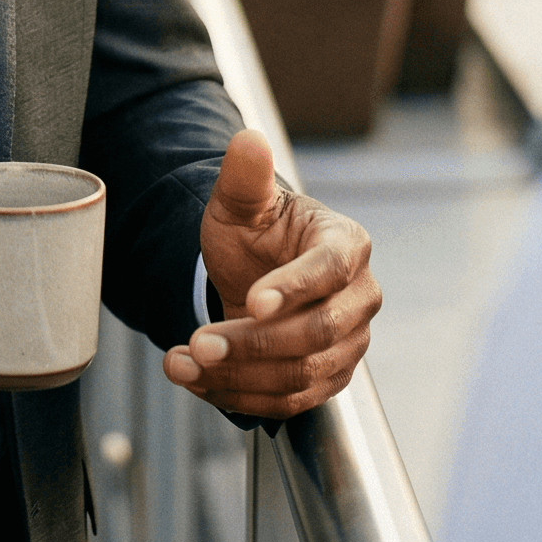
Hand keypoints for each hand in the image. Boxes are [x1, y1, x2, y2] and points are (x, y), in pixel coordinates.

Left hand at [165, 130, 379, 419]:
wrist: (254, 269)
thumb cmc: (254, 229)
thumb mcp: (240, 200)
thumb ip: (245, 174)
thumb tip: (249, 141)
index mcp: (346, 245)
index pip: (329, 269)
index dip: (294, 287)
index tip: (250, 300)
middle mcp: (358, 298)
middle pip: (317, 332)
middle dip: (253, 343)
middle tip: (197, 343)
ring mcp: (348, 343)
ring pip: (302, 375)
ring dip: (239, 376)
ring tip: (183, 364)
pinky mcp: (327, 377)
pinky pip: (290, 401)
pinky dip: (241, 397)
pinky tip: (198, 382)